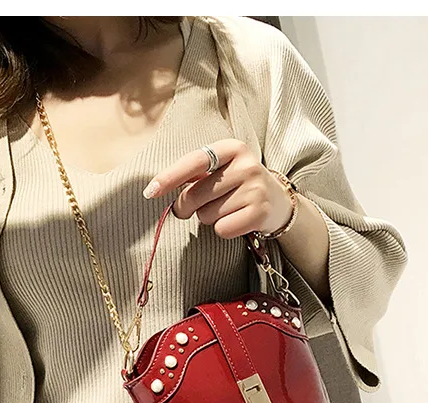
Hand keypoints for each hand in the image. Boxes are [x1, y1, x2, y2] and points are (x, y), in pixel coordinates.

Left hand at [142, 139, 293, 239]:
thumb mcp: (220, 169)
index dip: (170, 177)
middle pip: (195, 195)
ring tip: (228, 208)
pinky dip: (223, 229)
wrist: (278, 201)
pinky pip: (222, 229)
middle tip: (197, 207)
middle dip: (187, 207)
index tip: (150, 191)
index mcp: (232, 148)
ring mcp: (255, 189)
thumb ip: (193, 174)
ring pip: (207, 215)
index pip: (194, 162)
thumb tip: (156, 189)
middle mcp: (247, 165)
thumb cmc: (237, 185)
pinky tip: (237, 220)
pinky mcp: (260, 213)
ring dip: (209, 217)